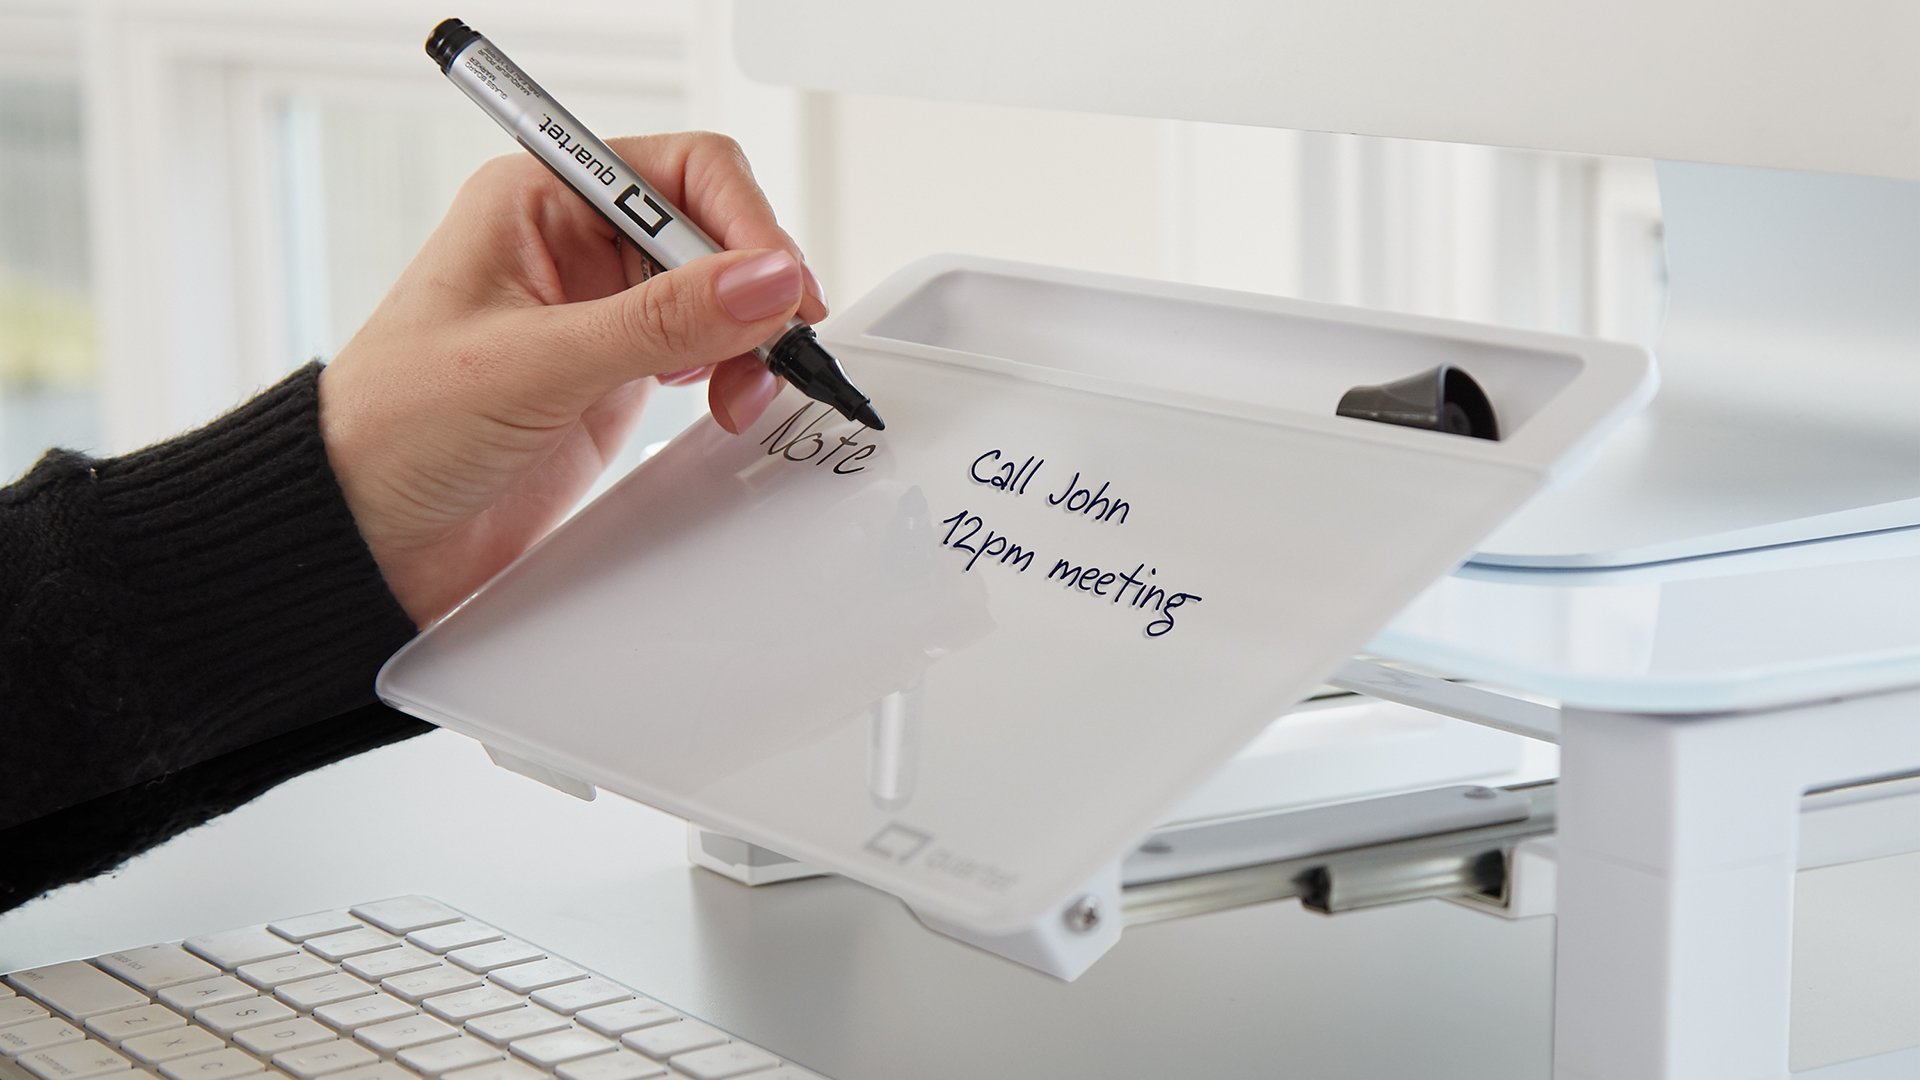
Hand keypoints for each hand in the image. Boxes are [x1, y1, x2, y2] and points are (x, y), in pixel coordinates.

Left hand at [318, 132, 827, 625]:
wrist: (365, 538)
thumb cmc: (394, 429)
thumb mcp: (536, 363)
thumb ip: (661, 319)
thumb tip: (767, 279)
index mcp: (540, 201)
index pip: (682, 174)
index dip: (742, 223)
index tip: (775, 289)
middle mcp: (576, 247)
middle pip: (715, 231)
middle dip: (755, 289)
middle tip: (771, 349)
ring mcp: (600, 314)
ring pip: (720, 296)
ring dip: (750, 338)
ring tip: (743, 388)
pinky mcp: (614, 377)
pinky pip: (704, 353)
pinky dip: (732, 374)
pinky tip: (725, 401)